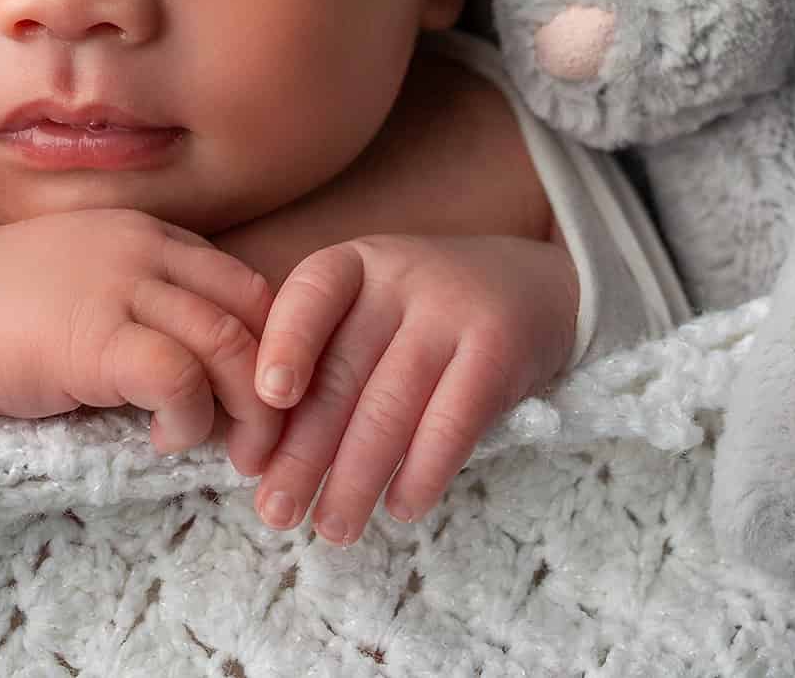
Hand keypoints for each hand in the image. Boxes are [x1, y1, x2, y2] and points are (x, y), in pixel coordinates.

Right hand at [0, 208, 286, 476]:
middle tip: (266, 440)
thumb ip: (148, 308)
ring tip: (230, 450)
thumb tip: (212, 374)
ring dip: (245, 410)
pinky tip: (165, 438)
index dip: (269, 348)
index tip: (261, 401)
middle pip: (253, 311)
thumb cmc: (2, 314)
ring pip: (229, 343)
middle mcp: (146, 250)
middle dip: (277, 381)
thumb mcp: (92, 289)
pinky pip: (179, 376)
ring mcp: (121, 288)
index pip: (246, 286)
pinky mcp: (95, 336)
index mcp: (151, 236)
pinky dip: (189, 417)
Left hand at [249, 233, 576, 543]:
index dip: (284, 345)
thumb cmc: (425, 316)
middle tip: (276, 510)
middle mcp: (402, 278)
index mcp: (356, 265)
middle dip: (305, 451)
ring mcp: (453, 312)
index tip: (265, 401)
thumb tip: (258, 457)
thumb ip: (319, 361)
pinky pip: (452, 422)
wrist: (537, 288)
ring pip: (391, 407)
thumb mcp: (371, 310)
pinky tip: (401, 507)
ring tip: (334, 528)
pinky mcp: (498, 352)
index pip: (310, 295)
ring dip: (356, 479)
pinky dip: (422, 472)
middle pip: (344, 372)